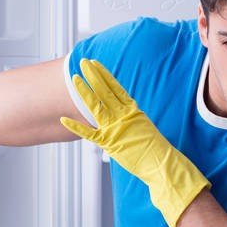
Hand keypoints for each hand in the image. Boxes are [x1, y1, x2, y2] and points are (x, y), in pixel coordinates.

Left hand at [61, 59, 209, 226]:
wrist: (161, 164)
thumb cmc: (155, 149)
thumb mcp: (144, 126)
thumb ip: (130, 118)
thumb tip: (122, 111)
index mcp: (133, 111)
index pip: (116, 88)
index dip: (104, 75)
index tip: (96, 64)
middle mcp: (123, 116)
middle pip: (104, 92)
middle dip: (92, 76)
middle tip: (83, 62)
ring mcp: (115, 128)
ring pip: (95, 106)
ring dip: (84, 91)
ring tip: (75, 78)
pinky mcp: (109, 143)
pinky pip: (88, 133)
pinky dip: (75, 126)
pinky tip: (64, 119)